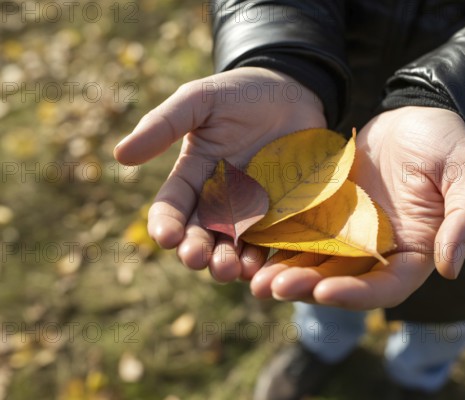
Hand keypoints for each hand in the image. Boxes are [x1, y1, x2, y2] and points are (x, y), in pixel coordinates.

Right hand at [114, 67, 325, 280]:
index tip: (167, 237)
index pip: (173, 206)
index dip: (166, 224)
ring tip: (228, 270)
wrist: (293, 92)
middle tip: (197, 259)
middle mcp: (218, 199)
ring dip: (226, 262)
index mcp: (194, 175)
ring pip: (232, 245)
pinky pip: (268, 242)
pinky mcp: (280, 213)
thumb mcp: (199, 101)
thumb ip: (164, 124)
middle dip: (195, 250)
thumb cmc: (241, 93)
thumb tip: (120, 155)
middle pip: (200, 234)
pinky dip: (261, 258)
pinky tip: (259, 267)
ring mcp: (250, 208)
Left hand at [250, 107, 464, 309]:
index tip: (325, 291)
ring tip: (252, 279)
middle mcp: (377, 251)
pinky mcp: (325, 212)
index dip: (356, 294)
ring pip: (313, 262)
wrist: (415, 116)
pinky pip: (299, 231)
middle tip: (272, 288)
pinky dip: (276, 242)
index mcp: (413, 252)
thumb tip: (452, 267)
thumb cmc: (448, 144)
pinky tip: (249, 244)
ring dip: (284, 273)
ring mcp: (348, 233)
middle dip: (307, 288)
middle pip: (340, 280)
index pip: (386, 287)